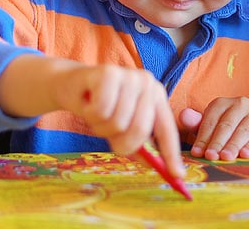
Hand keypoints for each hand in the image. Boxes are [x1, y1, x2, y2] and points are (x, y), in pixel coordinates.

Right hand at [56, 63, 185, 177]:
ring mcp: (129, 75)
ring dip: (101, 127)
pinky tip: (89, 103)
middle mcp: (147, 83)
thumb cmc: (100, 107)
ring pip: (117, 122)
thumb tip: (156, 166)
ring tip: (97, 114)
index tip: (177, 175)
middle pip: (140, 129)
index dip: (171, 153)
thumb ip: (140, 146)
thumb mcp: (122, 129)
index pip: (166, 128)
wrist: (70, 85)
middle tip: (108, 135)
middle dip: (120, 142)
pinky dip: (91, 114)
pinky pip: (101, 111)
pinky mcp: (109, 73)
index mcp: (156, 96)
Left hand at [179, 97, 248, 160]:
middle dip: (218, 142)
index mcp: (221, 103)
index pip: (210, 120)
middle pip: (226, 125)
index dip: (203, 137)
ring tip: (226, 157)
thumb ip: (196, 122)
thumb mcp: (209, 123)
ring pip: (242, 130)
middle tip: (211, 156)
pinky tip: (245, 155)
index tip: (197, 152)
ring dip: (233, 145)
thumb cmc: (224, 127)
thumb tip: (183, 116)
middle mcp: (239, 104)